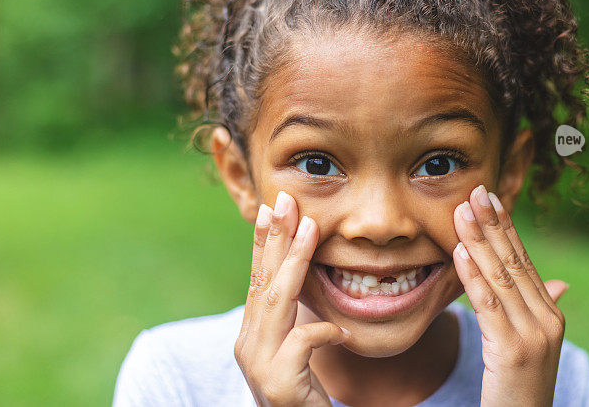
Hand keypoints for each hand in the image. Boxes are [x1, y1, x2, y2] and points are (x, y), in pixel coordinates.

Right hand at [234, 191, 349, 406]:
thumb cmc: (302, 395)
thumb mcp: (295, 351)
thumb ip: (294, 318)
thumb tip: (304, 276)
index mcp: (253, 333)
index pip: (257, 278)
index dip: (264, 242)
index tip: (273, 207)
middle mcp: (248, 345)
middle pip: (263, 281)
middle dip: (276, 238)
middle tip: (285, 200)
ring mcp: (260, 365)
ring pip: (277, 302)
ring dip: (295, 262)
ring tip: (311, 229)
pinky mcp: (279, 385)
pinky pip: (302, 344)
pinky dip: (322, 331)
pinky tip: (340, 331)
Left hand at [452, 185, 568, 406]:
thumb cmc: (521, 387)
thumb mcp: (532, 345)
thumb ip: (537, 309)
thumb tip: (561, 282)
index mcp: (550, 313)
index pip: (524, 261)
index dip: (506, 228)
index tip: (489, 199)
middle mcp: (546, 318)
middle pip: (513, 262)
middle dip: (492, 225)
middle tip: (475, 192)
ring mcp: (533, 334)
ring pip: (500, 278)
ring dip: (478, 241)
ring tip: (462, 212)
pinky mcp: (513, 350)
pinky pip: (489, 305)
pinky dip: (473, 275)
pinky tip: (460, 252)